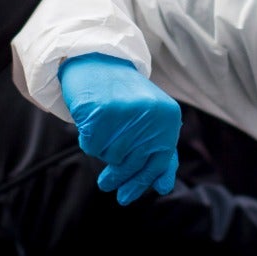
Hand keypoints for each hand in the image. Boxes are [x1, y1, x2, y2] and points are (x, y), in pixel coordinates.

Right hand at [58, 53, 181, 204]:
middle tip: (106, 185)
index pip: (159, 161)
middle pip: (133, 164)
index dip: (143, 181)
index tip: (127, 196)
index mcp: (168, 117)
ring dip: (102, 149)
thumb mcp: (149, 118)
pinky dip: (88, 140)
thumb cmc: (121, 93)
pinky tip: (90, 122)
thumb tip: (163, 186)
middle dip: (119, 176)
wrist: (95, 58)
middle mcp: (151, 116)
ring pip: (111, 156)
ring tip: (101, 128)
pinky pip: (92, 146)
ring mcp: (127, 115)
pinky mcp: (102, 114)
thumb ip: (158, 149)